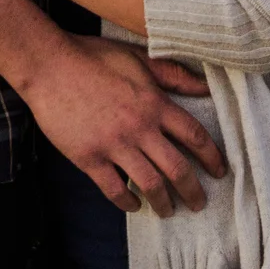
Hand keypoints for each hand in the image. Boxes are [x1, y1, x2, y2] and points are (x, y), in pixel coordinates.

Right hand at [21, 34, 224, 215]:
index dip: (212, 157)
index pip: (194, 136)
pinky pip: (113, 188)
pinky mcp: (89, 157)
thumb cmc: (93, 57)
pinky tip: (133, 205)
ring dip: (163, 202)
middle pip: (177, 168)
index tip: (220, 171)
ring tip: (168, 211)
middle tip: (199, 203)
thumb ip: (172, 74)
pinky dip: (127, 202)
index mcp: (154, 104)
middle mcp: (139, 128)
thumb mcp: (137, 58)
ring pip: (149, 184)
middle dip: (193, 191)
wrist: (49, 65)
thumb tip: (205, 86)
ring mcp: (114, 145)